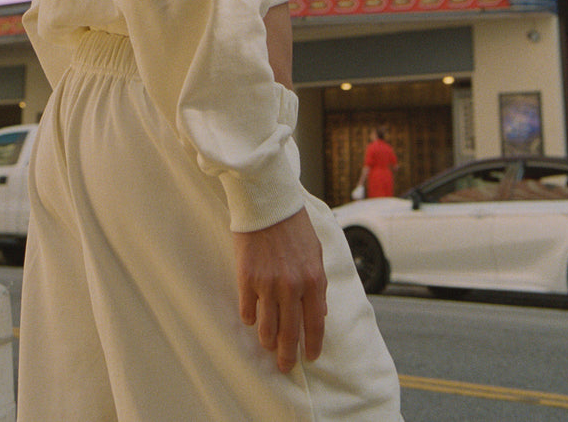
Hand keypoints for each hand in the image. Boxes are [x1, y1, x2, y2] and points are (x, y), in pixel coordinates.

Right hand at [232, 206, 326, 372]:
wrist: (267, 202)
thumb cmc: (294, 225)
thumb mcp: (316, 253)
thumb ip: (318, 284)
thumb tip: (320, 312)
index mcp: (313, 280)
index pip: (315, 324)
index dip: (312, 345)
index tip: (310, 357)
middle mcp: (292, 286)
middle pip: (290, 333)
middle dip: (287, 355)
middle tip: (285, 366)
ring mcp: (268, 284)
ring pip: (267, 328)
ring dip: (268, 341)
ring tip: (268, 345)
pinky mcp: (247, 278)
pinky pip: (248, 311)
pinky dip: (250, 318)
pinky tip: (252, 318)